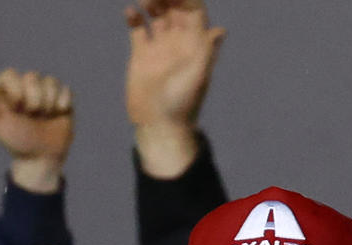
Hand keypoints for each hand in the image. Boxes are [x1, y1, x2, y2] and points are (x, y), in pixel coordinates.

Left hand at [0, 69, 73, 194]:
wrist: (43, 157)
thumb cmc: (16, 141)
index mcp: (5, 89)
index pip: (10, 75)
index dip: (15, 94)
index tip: (14, 111)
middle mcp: (24, 86)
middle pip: (32, 76)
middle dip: (33, 101)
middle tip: (30, 117)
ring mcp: (44, 90)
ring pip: (50, 81)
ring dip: (48, 104)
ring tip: (44, 118)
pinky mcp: (62, 96)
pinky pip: (65, 89)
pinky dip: (62, 104)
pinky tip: (57, 114)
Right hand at [125, 0, 225, 178]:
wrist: (159, 124)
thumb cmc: (182, 103)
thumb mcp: (198, 76)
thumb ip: (207, 52)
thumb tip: (220, 30)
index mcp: (195, 43)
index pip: (194, 10)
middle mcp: (178, 41)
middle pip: (175, 7)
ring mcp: (159, 46)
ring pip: (156, 13)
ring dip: (151, 1)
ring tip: (144, 1)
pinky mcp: (141, 54)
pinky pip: (137, 28)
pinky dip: (133, 16)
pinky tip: (130, 12)